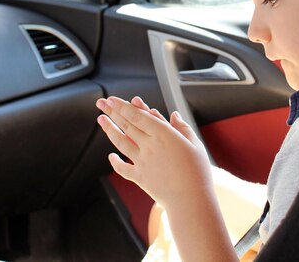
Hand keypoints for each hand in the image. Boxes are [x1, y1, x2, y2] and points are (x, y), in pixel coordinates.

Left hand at [95, 96, 212, 209]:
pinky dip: (115, 161)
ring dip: (109, 129)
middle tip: (101, 103)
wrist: (191, 200)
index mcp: (164, 134)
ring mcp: (142, 162)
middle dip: (112, 112)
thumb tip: (174, 115)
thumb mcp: (195, 144)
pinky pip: (123, 168)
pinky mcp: (140, 178)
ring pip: (121, 142)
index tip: (113, 99)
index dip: (123, 106)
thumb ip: (182, 128)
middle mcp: (149, 146)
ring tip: (101, 119)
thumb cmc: (197, 172)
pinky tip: (110, 156)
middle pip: (126, 125)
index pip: (137, 116)